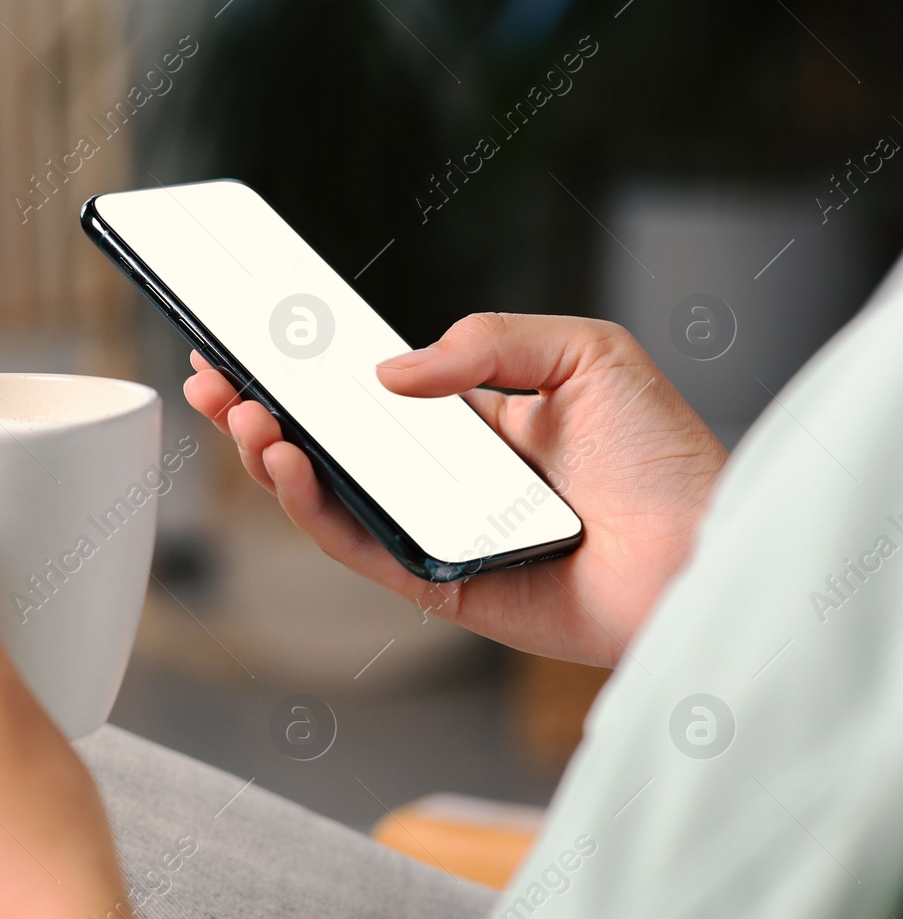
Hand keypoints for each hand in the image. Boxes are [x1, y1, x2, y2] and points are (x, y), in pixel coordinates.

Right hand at [184, 313, 726, 667]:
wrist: (703, 553)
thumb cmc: (665, 459)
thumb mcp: (584, 353)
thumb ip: (487, 343)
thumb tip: (388, 373)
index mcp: (470, 422)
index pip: (366, 392)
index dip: (307, 368)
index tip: (256, 335)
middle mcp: (439, 479)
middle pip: (327, 444)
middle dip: (260, 407)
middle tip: (214, 373)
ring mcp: (429, 531)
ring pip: (325, 495)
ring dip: (270, 453)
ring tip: (241, 411)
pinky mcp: (430, 584)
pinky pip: (353, 543)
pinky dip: (309, 504)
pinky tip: (287, 461)